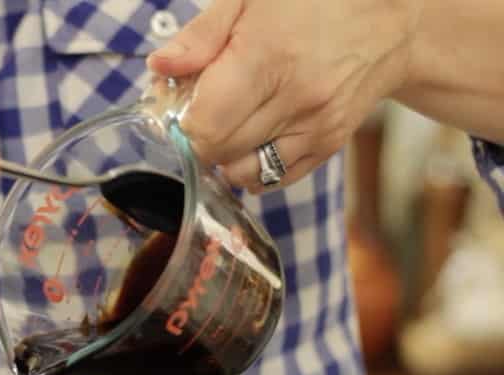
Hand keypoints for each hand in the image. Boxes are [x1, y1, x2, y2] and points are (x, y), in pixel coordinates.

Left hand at [146, 0, 421, 192]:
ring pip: (244, 174)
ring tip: (231, 119)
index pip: (205, 126)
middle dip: (198, 136)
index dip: (182, 119)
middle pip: (218, 153)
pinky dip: (253, 166)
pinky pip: (273, 180)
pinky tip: (254, 133)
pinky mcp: (329, 145)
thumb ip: (201, 35)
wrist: (392, 20)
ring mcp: (316, 128)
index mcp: (269, 58)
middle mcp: (297, 100)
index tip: (183, 100)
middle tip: (205, 105)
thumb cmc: (314, 0)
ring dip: (224, 156)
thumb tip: (159, 67)